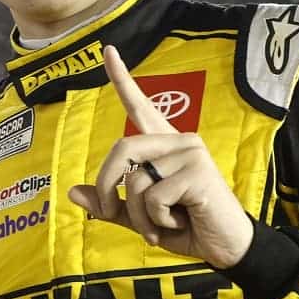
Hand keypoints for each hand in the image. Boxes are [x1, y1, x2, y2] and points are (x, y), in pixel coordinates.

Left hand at [67, 45, 253, 268]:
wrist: (227, 248)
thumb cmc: (186, 227)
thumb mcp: (142, 218)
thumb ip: (111, 206)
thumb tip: (72, 192)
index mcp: (165, 146)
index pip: (140, 106)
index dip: (122, 79)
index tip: (106, 51)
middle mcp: (180, 140)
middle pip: (121, 149)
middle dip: (107, 186)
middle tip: (110, 214)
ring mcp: (191, 153)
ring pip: (136, 179)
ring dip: (137, 215)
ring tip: (158, 228)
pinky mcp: (199, 172)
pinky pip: (155, 196)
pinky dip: (156, 220)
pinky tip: (178, 222)